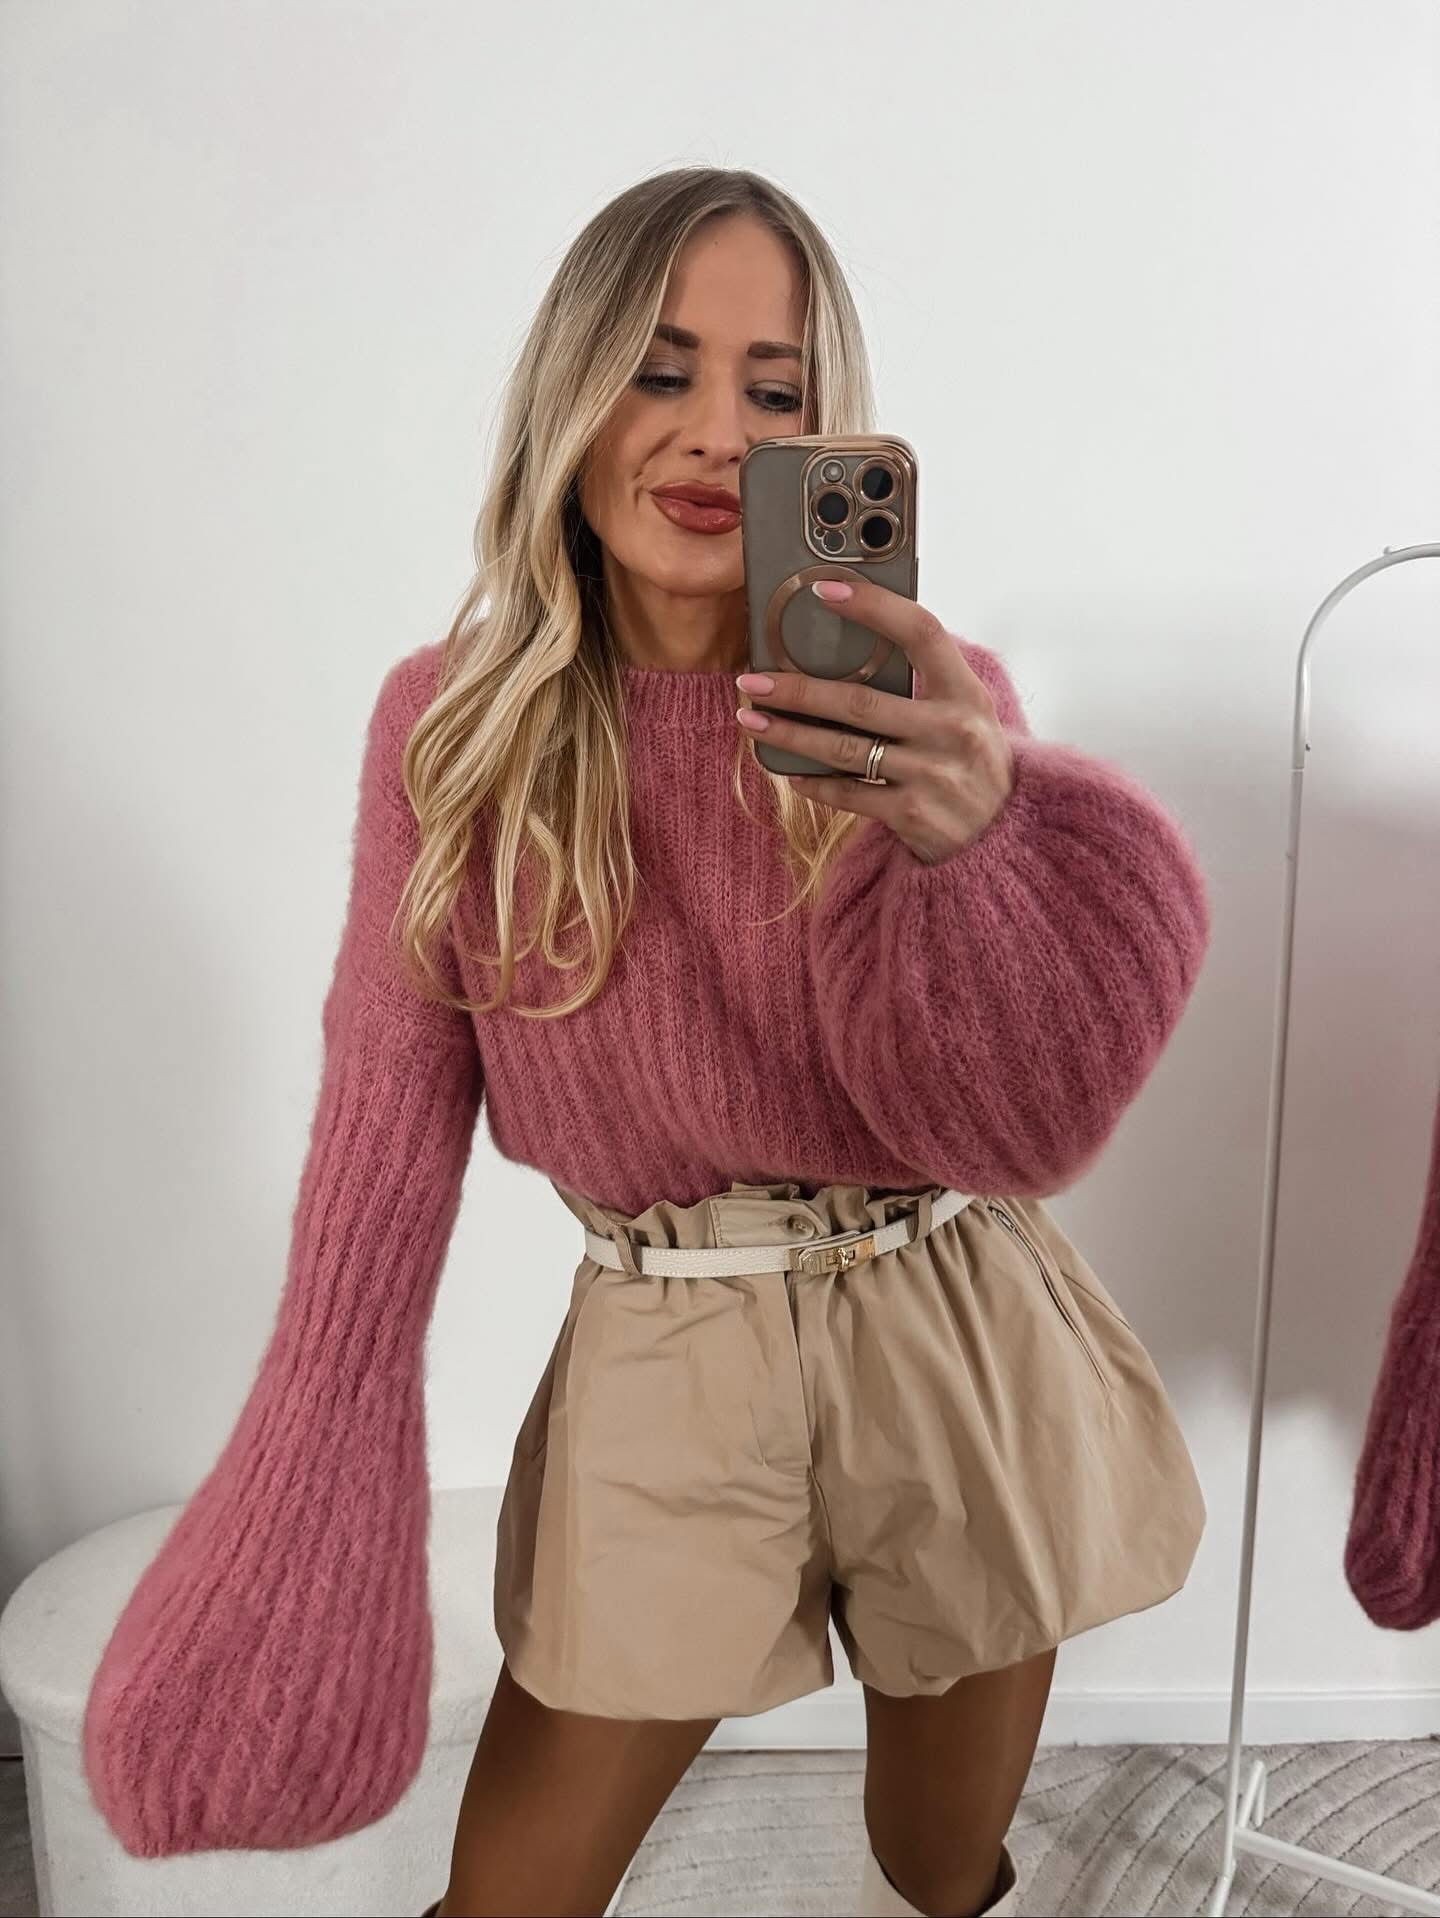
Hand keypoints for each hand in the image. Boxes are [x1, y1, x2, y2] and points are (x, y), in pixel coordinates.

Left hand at [734, 575, 1015, 865]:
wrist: (1003, 835)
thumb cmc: (971, 759)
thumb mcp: (965, 712)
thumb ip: (924, 680)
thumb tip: (849, 643)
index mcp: (966, 692)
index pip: (921, 632)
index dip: (874, 607)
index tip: (825, 590)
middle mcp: (952, 731)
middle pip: (860, 701)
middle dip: (797, 689)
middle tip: (753, 678)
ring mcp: (932, 775)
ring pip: (843, 749)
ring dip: (789, 734)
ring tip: (751, 719)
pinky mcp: (912, 815)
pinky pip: (848, 794)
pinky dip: (812, 781)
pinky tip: (787, 770)